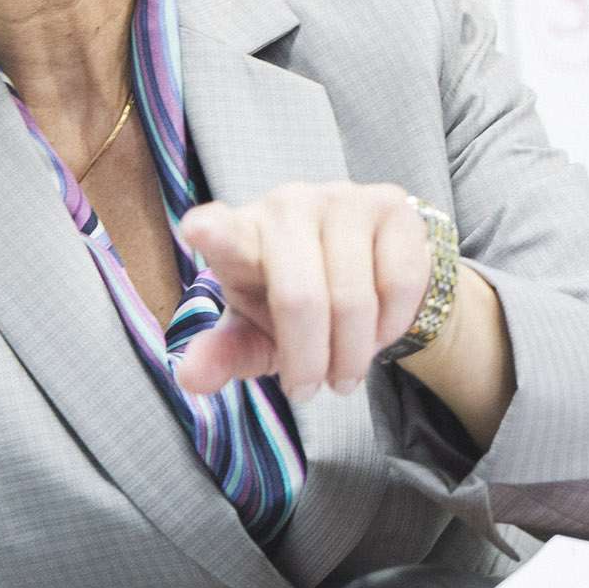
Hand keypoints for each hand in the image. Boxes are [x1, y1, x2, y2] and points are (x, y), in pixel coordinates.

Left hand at [175, 181, 432, 400]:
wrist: (368, 277)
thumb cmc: (294, 306)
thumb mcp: (257, 334)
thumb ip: (225, 354)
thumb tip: (188, 377)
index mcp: (241, 234)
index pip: (223, 232)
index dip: (213, 231)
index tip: (197, 229)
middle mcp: (286, 206)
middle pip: (300, 298)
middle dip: (309, 360)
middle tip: (310, 389)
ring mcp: (341, 198)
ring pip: (353, 298)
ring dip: (353, 354)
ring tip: (346, 370)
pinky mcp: (391, 205)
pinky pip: (399, 283)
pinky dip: (391, 325)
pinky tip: (378, 330)